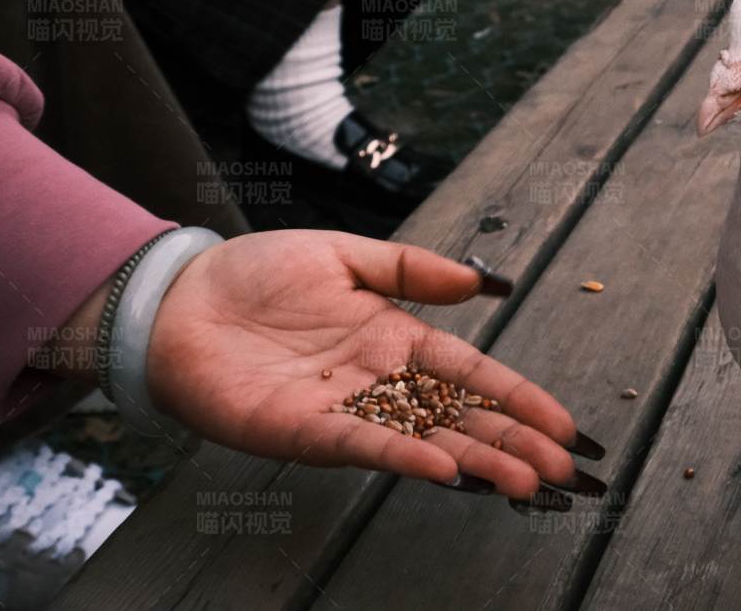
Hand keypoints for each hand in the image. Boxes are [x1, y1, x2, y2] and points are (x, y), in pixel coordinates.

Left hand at [82, 230, 590, 499]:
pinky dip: (405, 459)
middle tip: (566, 473)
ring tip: (527, 485)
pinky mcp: (301, 430)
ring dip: (477, 463)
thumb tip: (483, 281)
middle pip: (462, 418)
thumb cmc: (253, 275)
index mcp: (396, 338)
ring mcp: (345, 410)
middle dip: (516, 445)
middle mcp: (380, 381)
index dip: (521, 399)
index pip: (474, 373)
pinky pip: (363, 447)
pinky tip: (445, 471)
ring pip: (426, 441)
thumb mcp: (343, 254)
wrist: (174, 299)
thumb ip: (412, 268)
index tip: (565, 426)